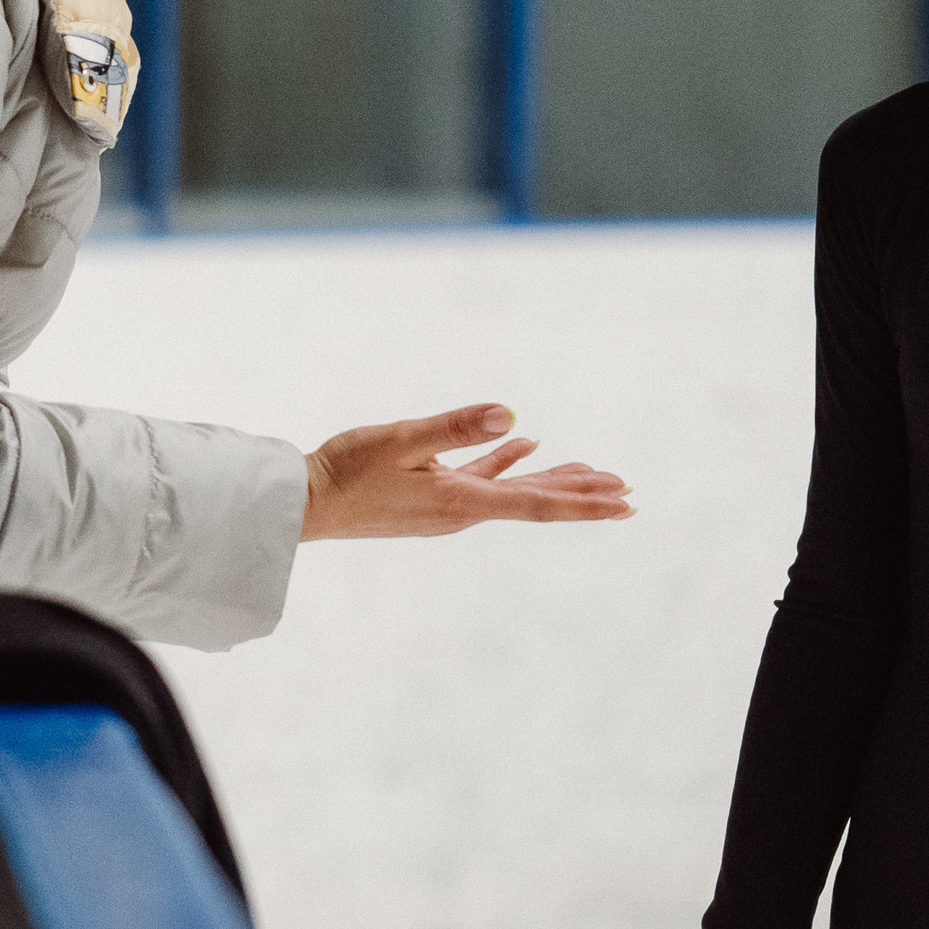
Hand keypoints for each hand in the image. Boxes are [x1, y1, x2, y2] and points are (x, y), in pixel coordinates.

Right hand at [302, 404, 631, 540]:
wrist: (301, 505)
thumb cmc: (345, 471)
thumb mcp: (400, 440)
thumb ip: (455, 428)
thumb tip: (511, 417)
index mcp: (460, 502)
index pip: (536, 503)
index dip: (583, 503)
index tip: (623, 504)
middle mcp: (461, 511)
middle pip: (535, 501)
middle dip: (582, 495)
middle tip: (627, 491)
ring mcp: (447, 507)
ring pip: (514, 491)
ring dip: (554, 481)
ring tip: (593, 473)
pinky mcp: (431, 498)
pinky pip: (483, 481)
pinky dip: (508, 465)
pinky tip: (527, 448)